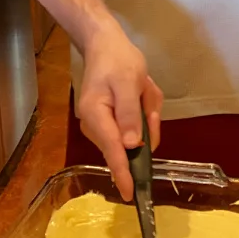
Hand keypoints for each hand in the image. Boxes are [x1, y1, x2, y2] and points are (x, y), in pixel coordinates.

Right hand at [76, 21, 162, 200]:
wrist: (104, 43)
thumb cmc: (118, 60)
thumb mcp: (129, 82)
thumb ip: (130, 115)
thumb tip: (131, 146)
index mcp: (95, 114)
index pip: (112, 150)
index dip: (123, 172)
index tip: (130, 194)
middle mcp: (93, 124)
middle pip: (124, 144)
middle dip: (143, 127)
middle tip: (146, 94)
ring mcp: (99, 124)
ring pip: (130, 136)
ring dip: (144, 116)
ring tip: (142, 88)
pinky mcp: (107, 121)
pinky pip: (130, 127)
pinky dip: (142, 112)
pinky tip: (140, 91)